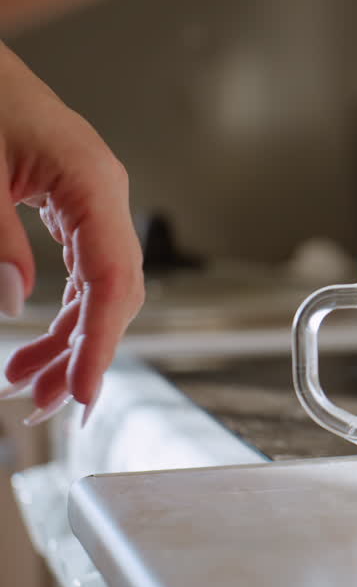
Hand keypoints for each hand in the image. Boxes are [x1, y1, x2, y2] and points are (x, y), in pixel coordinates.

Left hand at [0, 42, 143, 425]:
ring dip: (69, 337)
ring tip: (31, 379)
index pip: (114, 281)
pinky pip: (81, 268)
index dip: (102, 344)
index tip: (85, 392)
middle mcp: (102, 194)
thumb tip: (11, 303)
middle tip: (48, 402)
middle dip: (84, 352)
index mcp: (94, 184)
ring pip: (98, 287)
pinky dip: (62, 308)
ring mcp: (91, 199)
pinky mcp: (71, 203)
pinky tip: (38, 335)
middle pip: (113, 292)